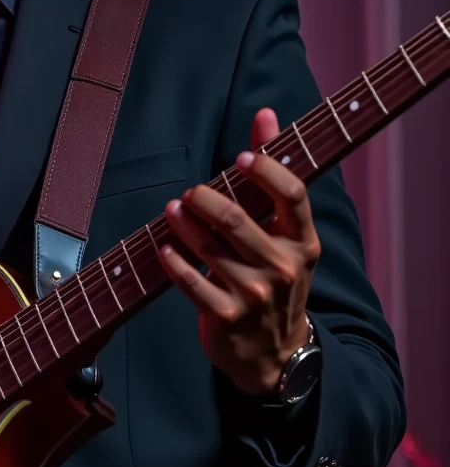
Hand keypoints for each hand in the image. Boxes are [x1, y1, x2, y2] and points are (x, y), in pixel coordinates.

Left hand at [157, 107, 320, 394]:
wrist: (275, 353)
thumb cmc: (276, 276)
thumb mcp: (285, 232)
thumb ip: (273, 171)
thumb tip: (264, 114)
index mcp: (302, 241)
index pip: (293, 195)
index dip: (266, 170)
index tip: (241, 159)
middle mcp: (283, 267)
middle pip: (239, 220)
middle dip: (207, 199)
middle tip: (192, 193)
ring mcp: (255, 295)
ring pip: (211, 250)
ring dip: (185, 225)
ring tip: (172, 210)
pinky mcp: (226, 317)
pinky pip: (191, 284)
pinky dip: (174, 263)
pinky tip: (163, 248)